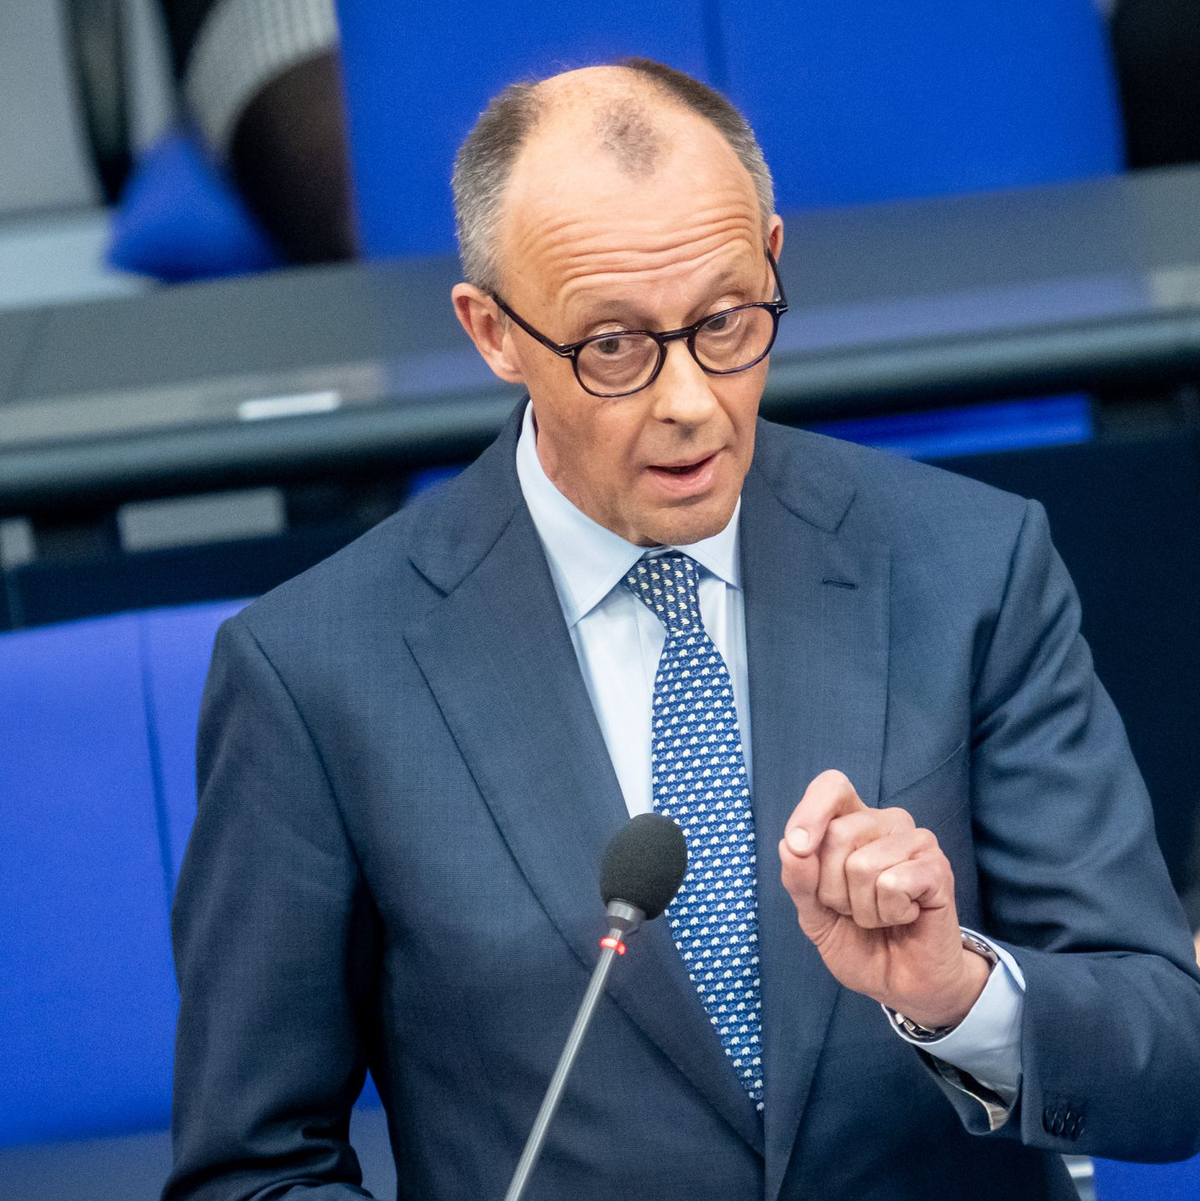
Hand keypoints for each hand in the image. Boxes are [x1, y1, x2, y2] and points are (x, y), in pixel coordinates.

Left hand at [778, 770, 990, 1028]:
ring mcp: (916, 842)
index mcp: (853, 822)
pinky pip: (893, 884)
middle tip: (853, 909)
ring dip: (862, 908)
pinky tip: (904, 917)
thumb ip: (799, 880)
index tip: (798, 847)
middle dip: (832, 888)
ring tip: (880, 916)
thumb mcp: (813, 914)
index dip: (810, 812)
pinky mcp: (937, 869)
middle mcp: (886, 823)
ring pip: (862, 864)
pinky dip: (888, 912)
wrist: (901, 983)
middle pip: (837, 834)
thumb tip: (790, 846)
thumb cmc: (858, 940)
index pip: (831, 786)